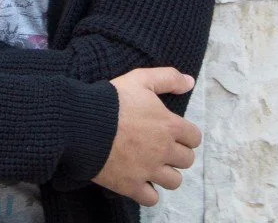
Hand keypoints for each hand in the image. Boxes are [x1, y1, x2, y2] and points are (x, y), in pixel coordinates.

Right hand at [92, 67, 200, 206]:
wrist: (83, 124)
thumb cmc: (112, 100)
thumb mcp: (140, 79)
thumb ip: (168, 78)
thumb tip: (190, 82)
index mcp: (168, 125)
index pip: (194, 137)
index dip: (186, 133)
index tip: (173, 130)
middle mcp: (163, 151)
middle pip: (187, 160)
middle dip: (177, 153)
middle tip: (161, 146)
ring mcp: (148, 170)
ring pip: (174, 181)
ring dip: (166, 173)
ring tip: (153, 164)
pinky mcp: (132, 186)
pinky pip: (152, 199)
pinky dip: (149, 191)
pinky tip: (140, 179)